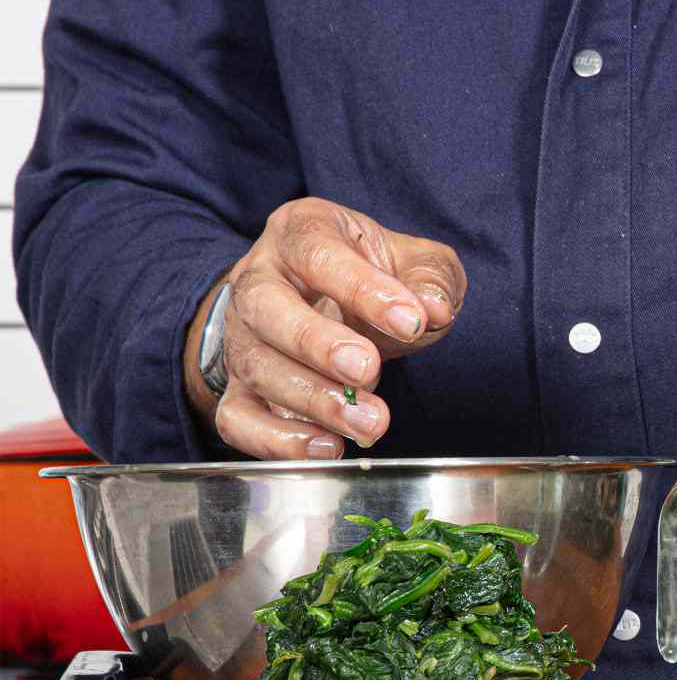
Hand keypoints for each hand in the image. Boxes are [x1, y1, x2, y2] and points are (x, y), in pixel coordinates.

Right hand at [184, 197, 465, 457]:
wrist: (323, 302)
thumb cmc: (372, 279)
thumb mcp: (410, 261)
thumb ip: (430, 278)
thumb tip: (435, 308)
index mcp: (300, 232)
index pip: (318, 253)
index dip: (362, 289)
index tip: (410, 321)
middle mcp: (258, 279)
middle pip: (265, 308)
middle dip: (316, 344)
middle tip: (367, 371)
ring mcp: (242, 336)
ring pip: (256, 366)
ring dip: (313, 400)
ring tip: (368, 422)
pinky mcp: (239, 388)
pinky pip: (238, 419)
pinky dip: (278, 441)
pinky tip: (328, 447)